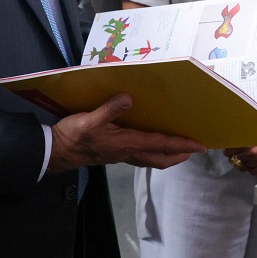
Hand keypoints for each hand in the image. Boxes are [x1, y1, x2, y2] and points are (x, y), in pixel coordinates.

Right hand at [51, 94, 204, 169]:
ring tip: (180, 150)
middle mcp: (127, 152)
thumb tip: (128, 98)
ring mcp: (121, 155)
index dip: (181, 145)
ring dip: (168, 156)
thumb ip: (109, 109)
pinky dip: (153, 153)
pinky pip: (140, 156)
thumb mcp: (89, 119)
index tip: (200, 146)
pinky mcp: (114, 153)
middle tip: (195, 150)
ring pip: (151, 159)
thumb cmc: (73, 136)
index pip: (161, 144)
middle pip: (160, 158)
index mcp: (127, 143)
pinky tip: (150, 146)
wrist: (56, 152)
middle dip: (179, 155)